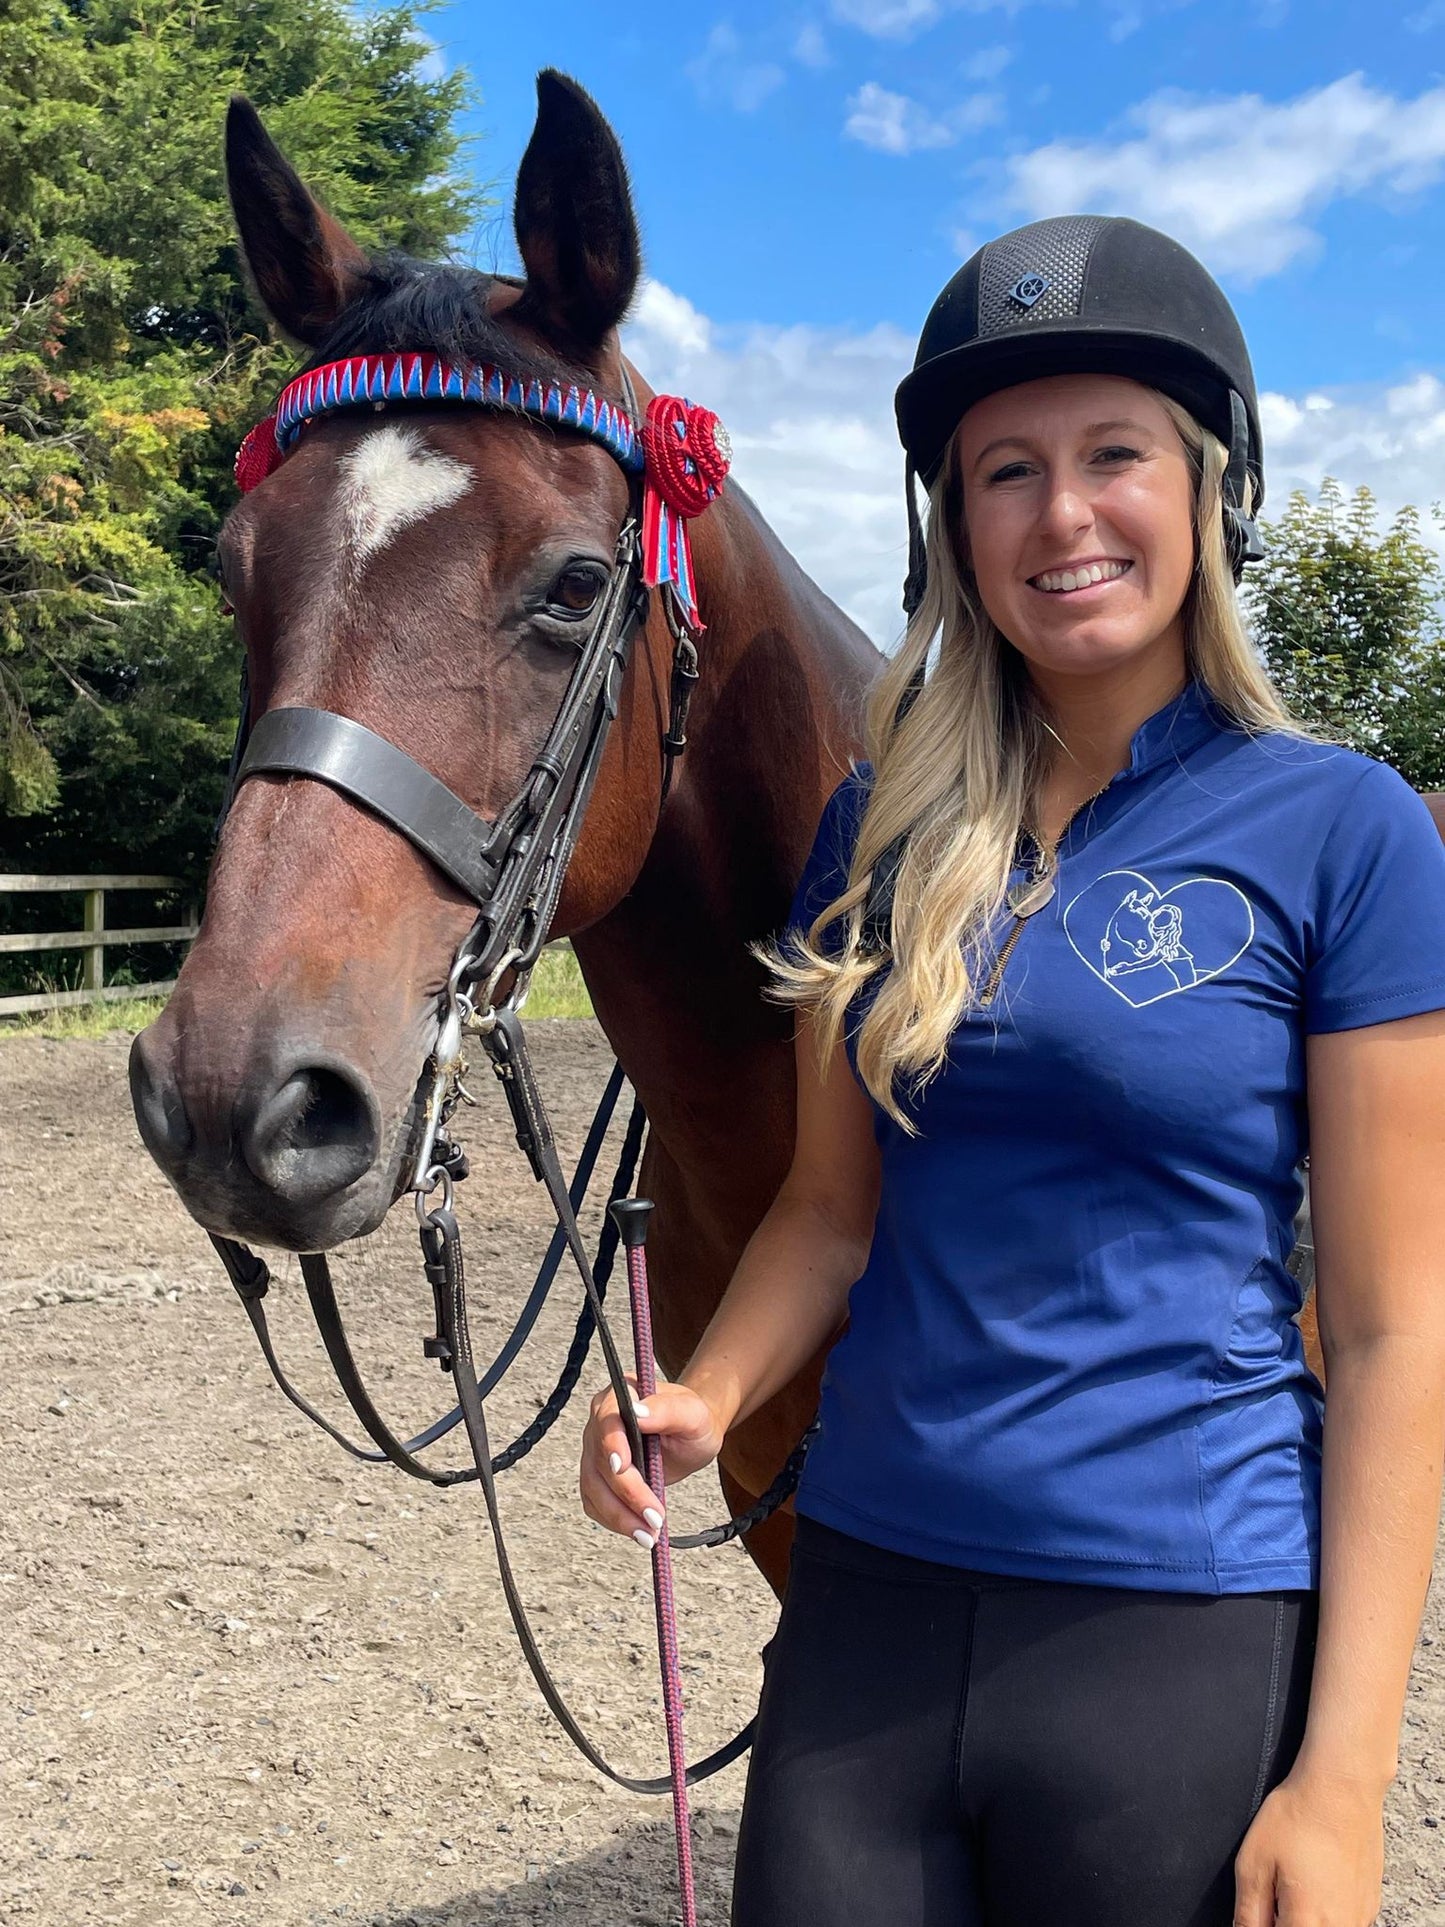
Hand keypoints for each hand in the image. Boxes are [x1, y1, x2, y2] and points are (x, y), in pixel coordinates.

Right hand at [579, 1375, 725, 1546]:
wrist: (692, 1435)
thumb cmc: (693, 1420)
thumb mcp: (693, 1413)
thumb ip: (668, 1410)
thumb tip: (638, 1412)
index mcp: (621, 1396)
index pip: (607, 1421)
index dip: (612, 1445)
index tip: (624, 1468)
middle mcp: (601, 1421)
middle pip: (600, 1462)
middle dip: (627, 1494)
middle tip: (655, 1518)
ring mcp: (595, 1449)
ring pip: (594, 1487)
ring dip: (618, 1516)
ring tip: (648, 1535)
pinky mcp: (597, 1475)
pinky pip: (595, 1501)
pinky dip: (614, 1520)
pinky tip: (637, 1530)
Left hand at [1234, 1765, 1385, 1924]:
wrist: (1342, 1788)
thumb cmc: (1299, 1817)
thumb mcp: (1253, 1863)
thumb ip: (1248, 1911)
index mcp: (1307, 1923)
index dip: (1264, 1925)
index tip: (1262, 1909)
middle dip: (1285, 1920)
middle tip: (1275, 1895)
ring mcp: (1359, 1919)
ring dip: (1304, 1919)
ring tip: (1294, 1885)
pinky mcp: (1370, 1906)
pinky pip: (1342, 1922)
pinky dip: (1325, 1912)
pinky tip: (1314, 1882)